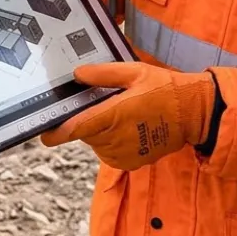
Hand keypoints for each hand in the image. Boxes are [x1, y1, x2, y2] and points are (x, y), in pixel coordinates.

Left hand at [41, 63, 215, 170]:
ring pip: (96, 143)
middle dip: (89, 119)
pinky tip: (130, 127)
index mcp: (113, 115)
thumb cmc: (164, 89)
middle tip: (108, 103)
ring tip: (124, 114)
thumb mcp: (134, 72)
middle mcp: (115, 139)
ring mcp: (122, 154)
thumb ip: (103, 74)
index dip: (56, 132)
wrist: (193, 114)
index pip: (75, 128)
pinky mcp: (129, 163)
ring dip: (101, 131)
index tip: (43, 132)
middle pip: (85, 133)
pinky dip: (112, 141)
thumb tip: (77, 74)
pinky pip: (109, 152)